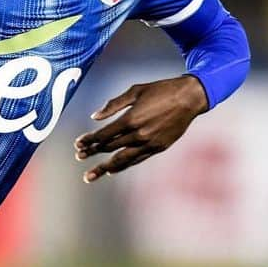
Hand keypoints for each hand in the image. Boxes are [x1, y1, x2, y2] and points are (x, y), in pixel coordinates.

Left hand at [73, 75, 208, 182]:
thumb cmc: (161, 90)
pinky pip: (137, 160)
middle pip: (109, 148)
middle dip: (92, 152)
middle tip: (79, 157)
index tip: (78, 144)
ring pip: (121, 160)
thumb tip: (95, 117)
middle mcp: (139, 134)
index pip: (103, 135)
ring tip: (90, 176)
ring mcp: (149, 143)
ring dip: (104, 168)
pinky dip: (123, 166)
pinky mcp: (158, 148)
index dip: (89, 140)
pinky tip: (112, 171)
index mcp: (131, 119)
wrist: (189, 98)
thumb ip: (113, 105)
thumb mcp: (135, 91)